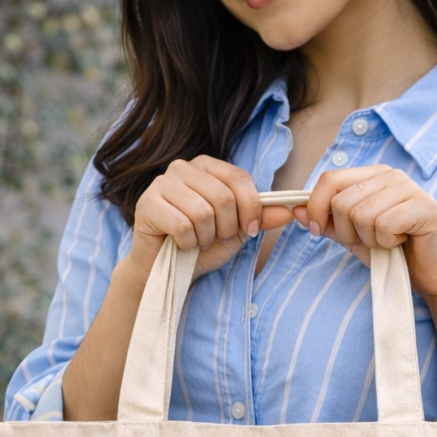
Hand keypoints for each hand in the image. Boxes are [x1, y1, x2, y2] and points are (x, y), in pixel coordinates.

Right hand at [128, 156, 296, 285]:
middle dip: (227, 227)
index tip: (250, 229)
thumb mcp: (238, 231)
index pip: (239, 177)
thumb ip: (261, 218)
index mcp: (206, 166)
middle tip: (217, 239)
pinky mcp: (146, 204)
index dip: (251, 207)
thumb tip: (290, 211)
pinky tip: (181, 244)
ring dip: (206, 237)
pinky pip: (182, 225)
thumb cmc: (201, 245)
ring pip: (202, 212)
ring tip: (198, 241)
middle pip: (222, 196)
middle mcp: (183, 167)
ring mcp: (161, 183)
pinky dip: (188, 243)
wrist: (166, 270)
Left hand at [292, 165, 436, 303]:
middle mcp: (391, 175)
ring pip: (361, 214)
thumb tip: (295, 209)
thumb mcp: (353, 238)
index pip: (329, 179)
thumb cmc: (395, 255)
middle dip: (347, 231)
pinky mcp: (425, 207)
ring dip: (369, 239)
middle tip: (369, 242)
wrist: (434, 276)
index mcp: (372, 176)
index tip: (319, 232)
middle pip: (342, 200)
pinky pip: (384, 224)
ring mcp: (410, 188)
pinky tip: (402, 243)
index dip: (316, 207)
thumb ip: (328, 222)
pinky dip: (387, 242)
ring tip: (388, 242)